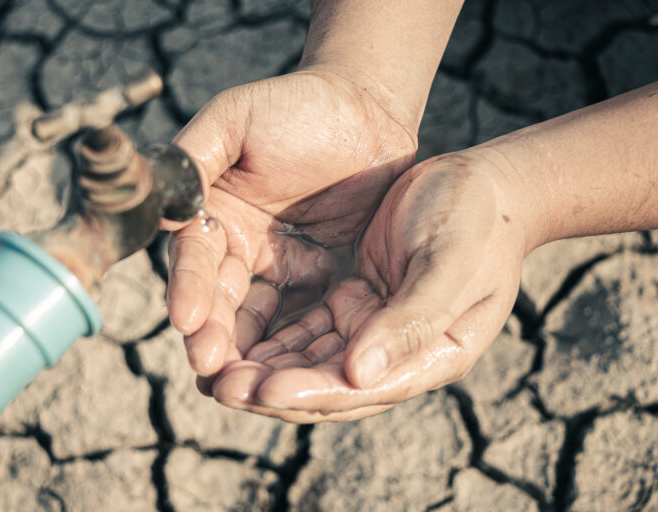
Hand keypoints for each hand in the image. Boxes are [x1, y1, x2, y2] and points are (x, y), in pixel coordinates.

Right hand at [166, 69, 417, 377]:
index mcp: (211, 215)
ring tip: (244, 389)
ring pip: (258, 321)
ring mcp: (279, 269)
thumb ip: (194, 157)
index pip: (193, 260)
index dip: (188, 290)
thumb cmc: (297, 106)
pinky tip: (291, 375)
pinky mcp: (319, 282)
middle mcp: (238, 249)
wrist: (366, 109)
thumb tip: (159, 208)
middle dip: (213, 336)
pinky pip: (305, 320)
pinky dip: (294, 347)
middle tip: (212, 372)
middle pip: (220, 302)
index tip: (187, 320)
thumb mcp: (235, 120)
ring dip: (248, 355)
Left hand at [210, 150, 531, 421]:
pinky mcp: (354, 302)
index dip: (309, 392)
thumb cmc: (476, 220)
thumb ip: (410, 321)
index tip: (260, 388)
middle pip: (326, 385)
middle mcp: (397, 353)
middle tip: (218, 385)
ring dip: (264, 368)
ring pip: (309, 361)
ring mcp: (373, 330)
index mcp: (430, 356)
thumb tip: (358, 374)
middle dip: (271, 388)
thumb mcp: (450, 265)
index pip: (361, 390)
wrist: (483, 184)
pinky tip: (234, 337)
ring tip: (212, 370)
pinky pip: (307, 328)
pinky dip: (273, 337)